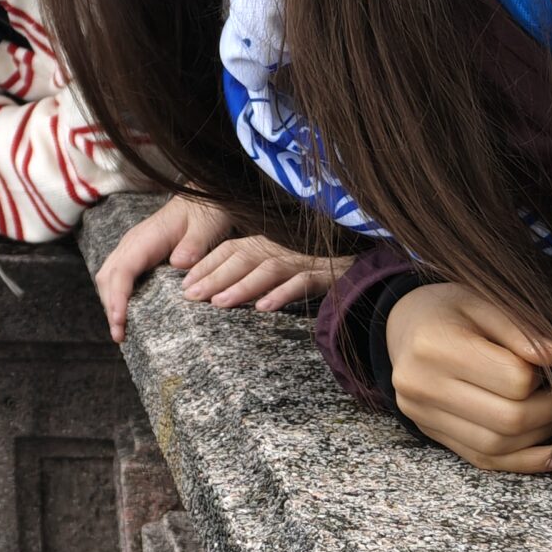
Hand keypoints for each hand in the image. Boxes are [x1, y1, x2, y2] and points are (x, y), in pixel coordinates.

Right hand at [94, 196, 231, 341]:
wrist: (203, 199)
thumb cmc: (205, 211)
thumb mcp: (206, 224)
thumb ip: (194, 243)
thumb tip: (178, 264)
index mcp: (145, 238)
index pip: (122, 270)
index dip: (117, 297)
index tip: (120, 322)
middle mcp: (133, 244)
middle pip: (108, 277)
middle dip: (109, 307)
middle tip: (119, 336)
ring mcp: (133, 249)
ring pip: (109, 278)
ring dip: (110, 304)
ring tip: (120, 331)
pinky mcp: (138, 256)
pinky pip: (119, 277)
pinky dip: (117, 297)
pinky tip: (126, 313)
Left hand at [177, 236, 350, 311]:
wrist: (368, 264)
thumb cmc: (321, 268)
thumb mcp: (283, 267)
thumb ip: (256, 272)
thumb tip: (218, 294)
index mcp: (270, 243)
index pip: (232, 249)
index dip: (207, 264)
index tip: (184, 283)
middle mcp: (284, 248)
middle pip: (244, 258)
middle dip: (214, 276)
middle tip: (190, 297)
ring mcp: (305, 259)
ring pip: (268, 269)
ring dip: (242, 286)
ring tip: (219, 303)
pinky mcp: (328, 274)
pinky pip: (302, 282)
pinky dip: (282, 293)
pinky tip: (264, 308)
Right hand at [385, 282, 551, 474]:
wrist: (404, 325)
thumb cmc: (449, 310)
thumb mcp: (483, 303)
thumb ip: (520, 330)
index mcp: (434, 346)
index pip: (513, 379)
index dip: (543, 375)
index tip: (545, 364)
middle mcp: (421, 385)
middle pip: (508, 419)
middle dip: (550, 411)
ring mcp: (421, 413)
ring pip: (497, 445)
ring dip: (539, 436)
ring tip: (551, 414)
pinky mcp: (429, 431)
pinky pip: (483, 459)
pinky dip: (525, 462)